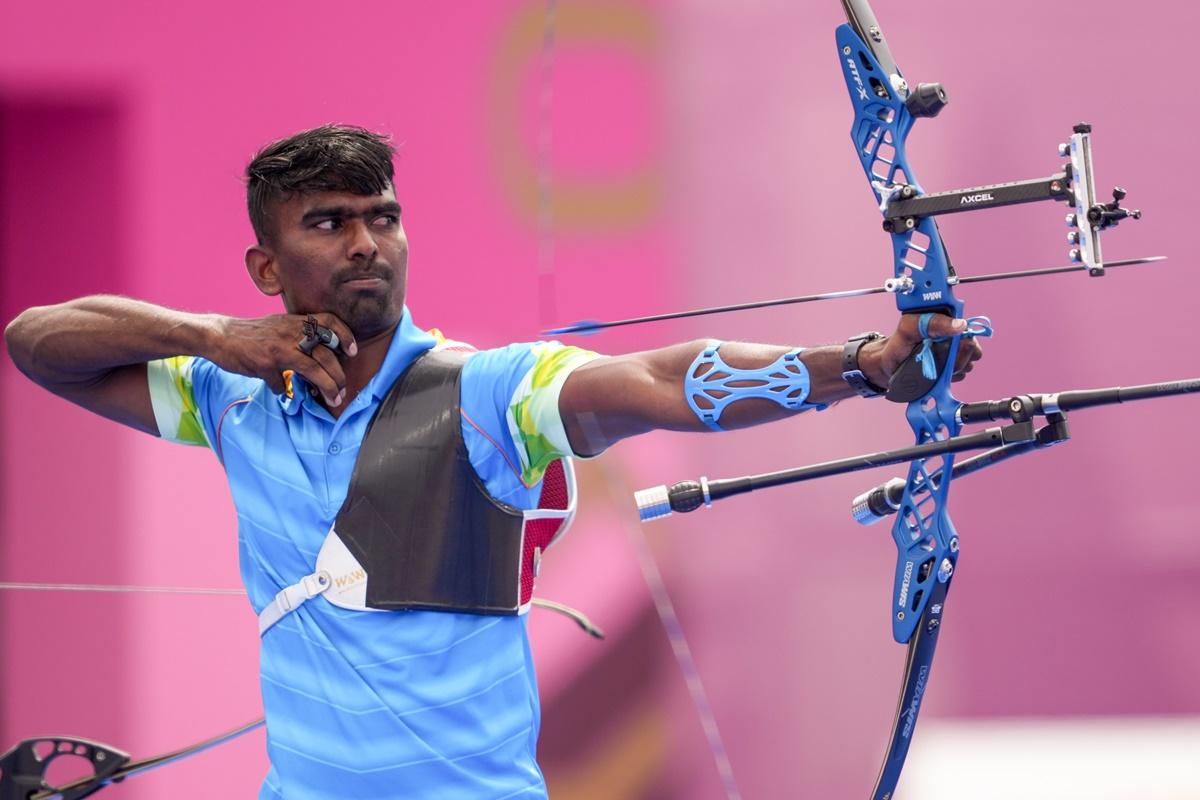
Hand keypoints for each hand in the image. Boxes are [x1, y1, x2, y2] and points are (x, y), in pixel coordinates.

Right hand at [209, 313, 356, 405]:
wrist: (219, 335)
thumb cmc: (250, 336)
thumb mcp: (278, 329)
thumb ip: (297, 342)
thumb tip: (313, 364)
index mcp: (295, 322)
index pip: (328, 321)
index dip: (344, 334)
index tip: (352, 351)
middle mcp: (291, 331)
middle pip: (326, 352)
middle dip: (339, 374)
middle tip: (342, 389)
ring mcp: (280, 346)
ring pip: (314, 367)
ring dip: (328, 385)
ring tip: (333, 398)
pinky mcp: (267, 361)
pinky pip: (285, 380)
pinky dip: (290, 389)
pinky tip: (284, 392)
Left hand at [861, 313, 982, 387]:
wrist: (888, 367)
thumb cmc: (897, 345)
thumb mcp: (908, 328)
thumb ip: (931, 322)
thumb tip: (960, 325)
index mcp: (947, 321)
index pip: (970, 332)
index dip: (961, 342)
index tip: (944, 346)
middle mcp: (955, 336)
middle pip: (972, 350)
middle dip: (956, 357)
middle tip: (936, 357)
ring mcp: (955, 353)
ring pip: (968, 364)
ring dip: (952, 368)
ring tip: (934, 364)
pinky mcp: (953, 369)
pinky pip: (961, 375)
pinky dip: (951, 376)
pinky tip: (937, 372)